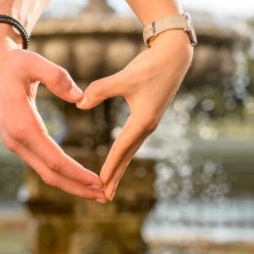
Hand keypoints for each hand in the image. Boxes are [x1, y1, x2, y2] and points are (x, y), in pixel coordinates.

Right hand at [0, 29, 106, 201]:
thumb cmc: (13, 64)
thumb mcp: (33, 62)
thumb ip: (57, 77)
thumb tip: (80, 98)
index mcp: (21, 125)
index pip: (54, 159)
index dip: (77, 173)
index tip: (99, 181)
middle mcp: (17, 141)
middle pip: (51, 174)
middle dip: (78, 187)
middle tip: (105, 195)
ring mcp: (16, 145)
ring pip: (46, 173)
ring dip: (72, 185)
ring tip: (97, 192)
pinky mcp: (19, 143)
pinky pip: (43, 165)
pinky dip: (63, 174)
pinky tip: (79, 178)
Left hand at [76, 30, 192, 199]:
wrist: (174, 56)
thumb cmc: (150, 65)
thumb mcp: (124, 77)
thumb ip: (100, 90)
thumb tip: (79, 103)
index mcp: (143, 121)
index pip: (121, 148)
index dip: (110, 166)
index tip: (100, 183)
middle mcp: (147, 126)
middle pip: (127, 156)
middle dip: (115, 177)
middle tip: (104, 197)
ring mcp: (149, 123)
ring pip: (130, 151)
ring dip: (119, 168)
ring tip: (108, 185)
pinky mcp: (148, 117)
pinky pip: (132, 142)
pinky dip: (123, 155)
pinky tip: (117, 161)